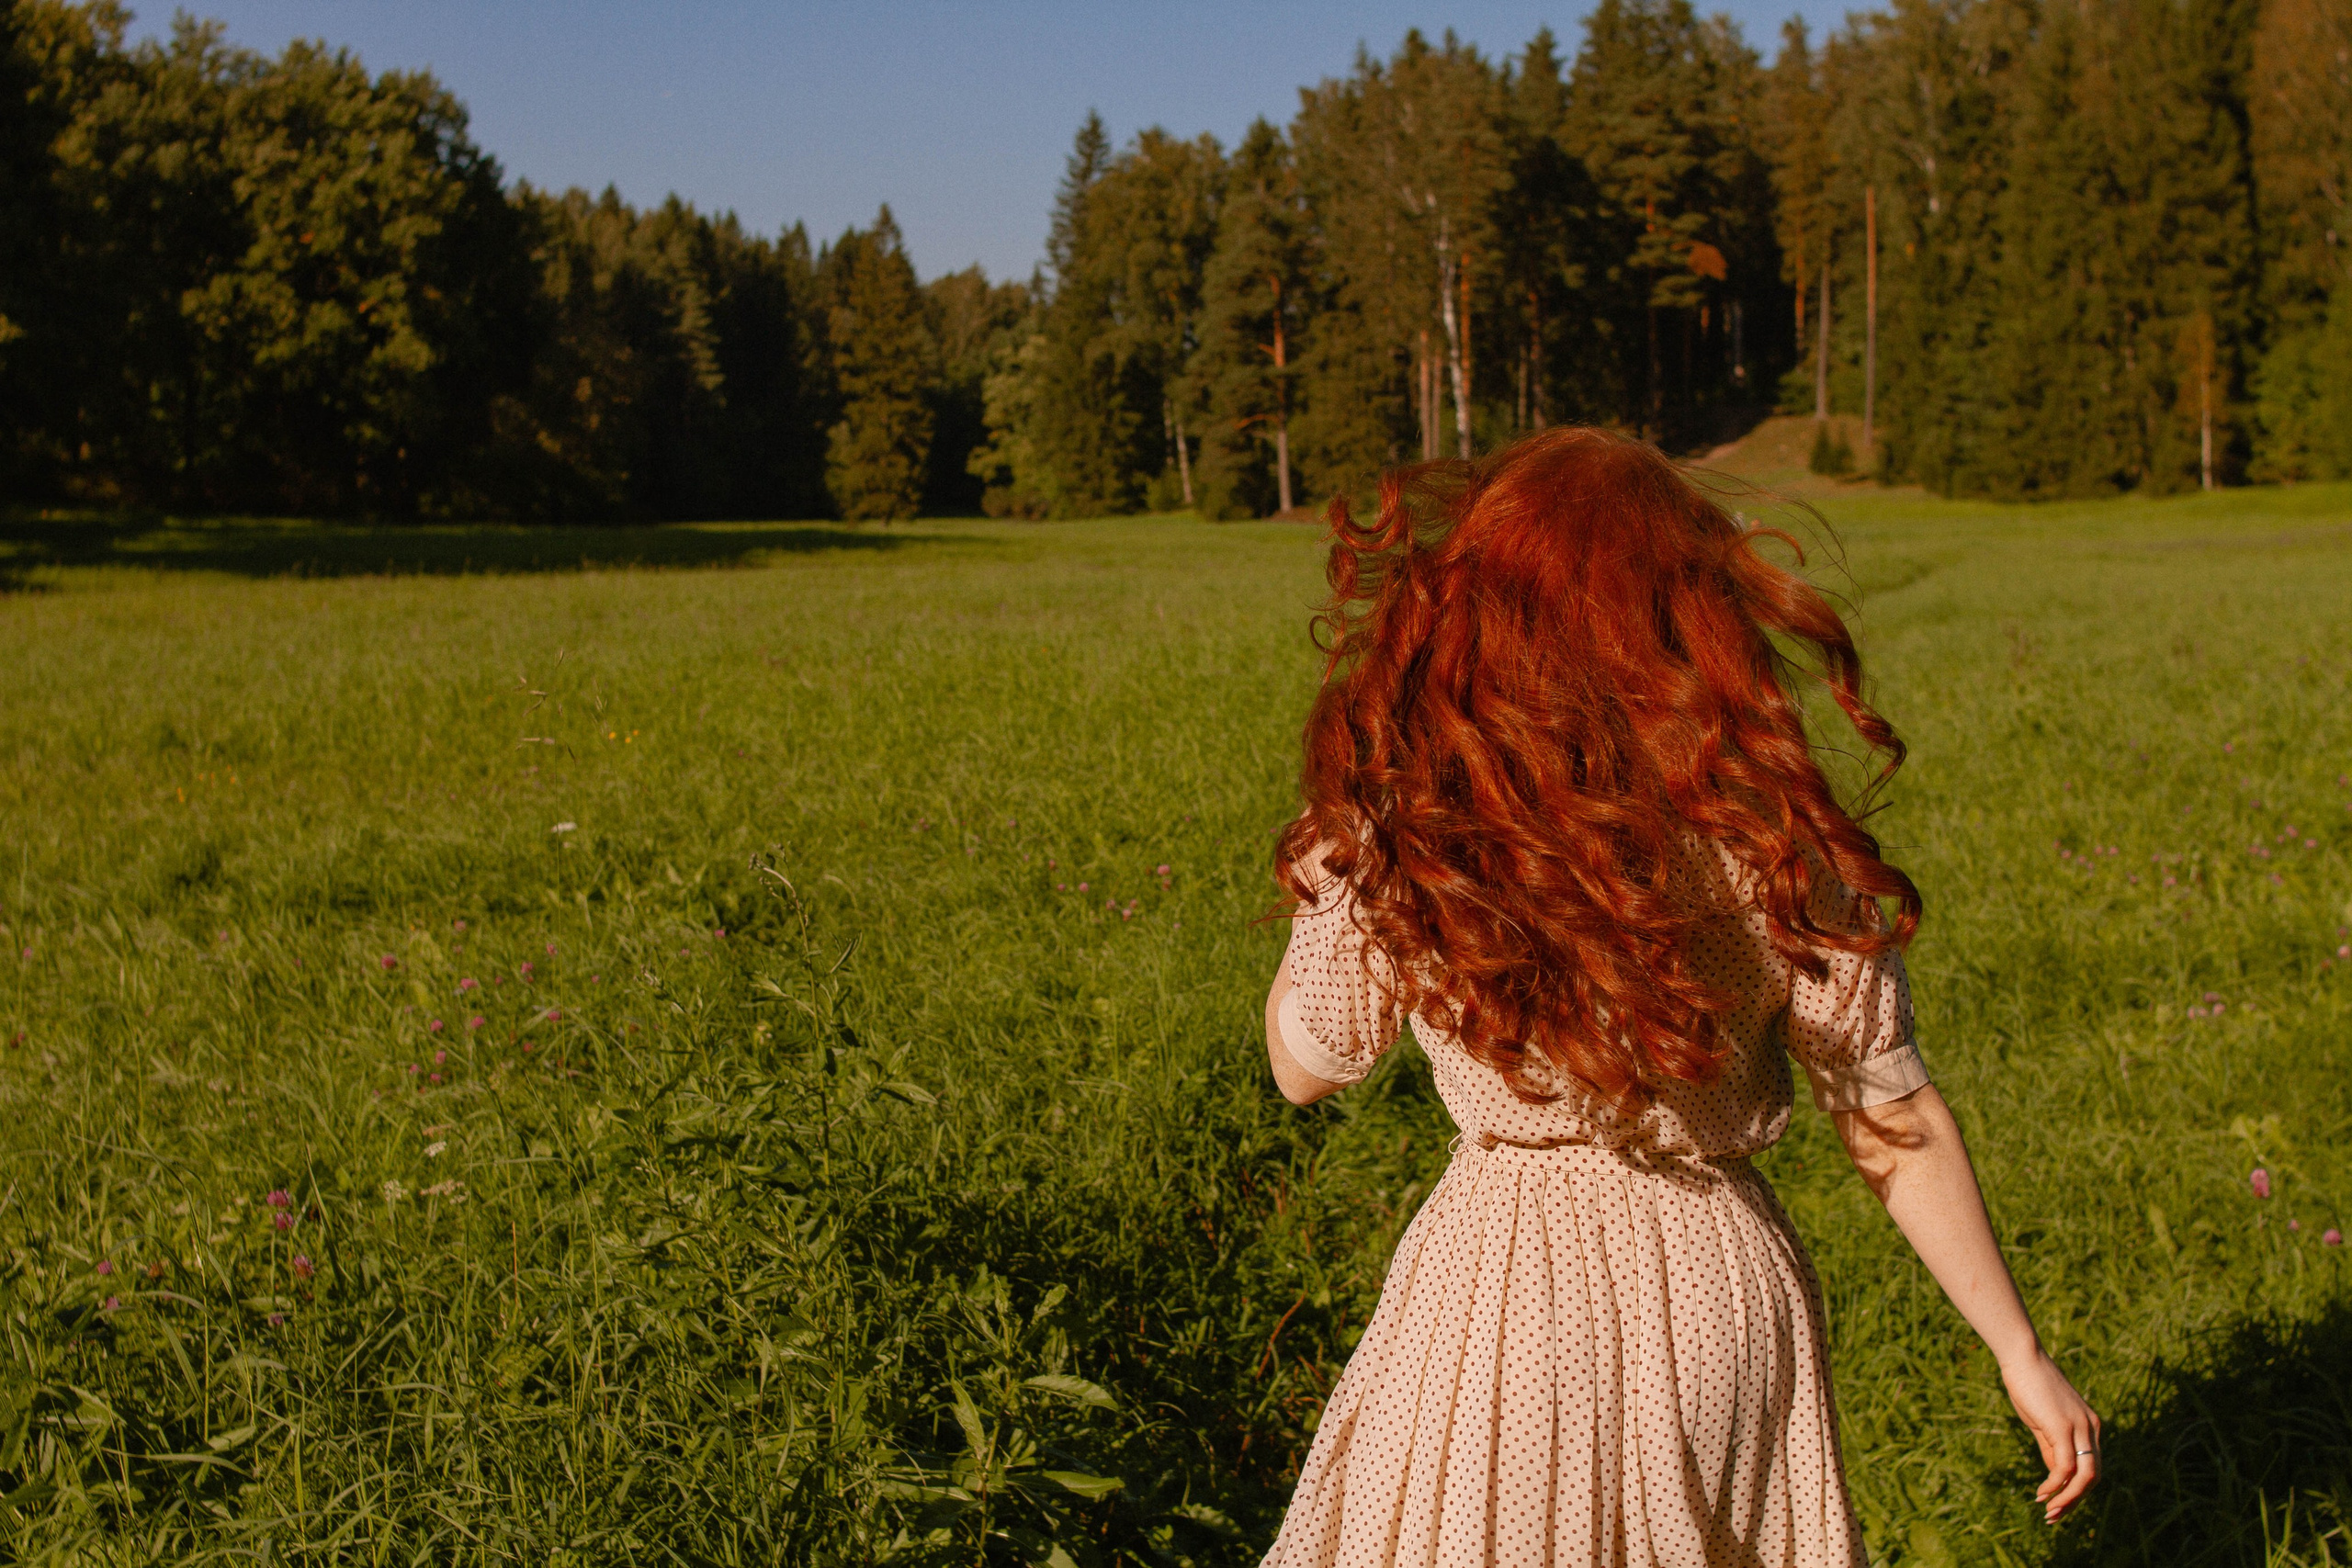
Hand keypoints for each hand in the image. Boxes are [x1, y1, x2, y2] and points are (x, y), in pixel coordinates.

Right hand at [2000, 1348, 2100, 1521]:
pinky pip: (2065, 1466)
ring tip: (2049, 1512)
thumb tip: (2056, 1474)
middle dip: (2075, 1501)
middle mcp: (2092, 1428)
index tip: (2056, 1503)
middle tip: (2054, 1516)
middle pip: (2094, 1477)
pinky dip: (2055, 1485)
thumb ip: (2053, 1446)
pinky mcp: (2063, 1427)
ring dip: (2068, 1500)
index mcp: (2091, 1426)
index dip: (2077, 1490)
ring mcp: (2080, 1427)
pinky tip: (2041, 1493)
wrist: (2023, 1357)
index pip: (2092, 1467)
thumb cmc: (2030, 1385)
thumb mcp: (2044, 1421)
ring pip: (2084, 1477)